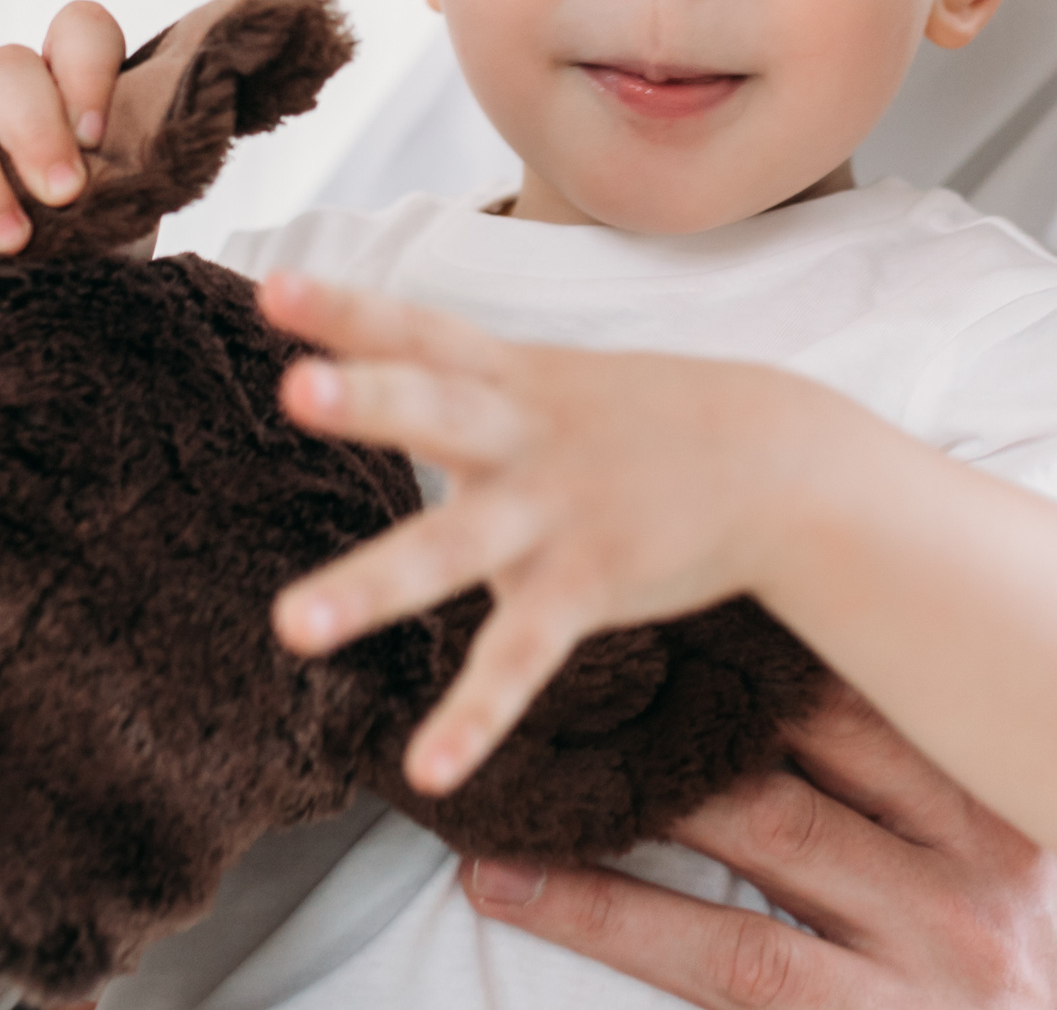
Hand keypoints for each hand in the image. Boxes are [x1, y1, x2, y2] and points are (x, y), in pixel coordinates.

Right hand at [0, 0, 124, 252]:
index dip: (87, 67)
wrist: (49, 306)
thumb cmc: (96, 244)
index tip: (98, 134)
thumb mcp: (129, 204)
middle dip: (34, 131)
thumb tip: (132, 167)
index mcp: (71, 87)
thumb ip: (131, 168)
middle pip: (6, 66)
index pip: (79, 29)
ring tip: (11, 240)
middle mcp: (6, 95)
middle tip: (63, 194)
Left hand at [261, 271, 847, 794]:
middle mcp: (524, 438)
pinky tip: (427, 771)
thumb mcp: (561, 379)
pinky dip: (475, 716)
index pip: (422, 332)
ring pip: (454, 549)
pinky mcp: (587, 586)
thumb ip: (470, 393)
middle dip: (369, 399)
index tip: (274, 284)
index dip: (347, 310)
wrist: (783, 462)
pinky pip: (521, 657)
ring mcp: (556, 513)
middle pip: (437, 411)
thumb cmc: (651, 420)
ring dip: (373, 584)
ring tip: (291, 625)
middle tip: (297, 389)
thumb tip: (383, 405)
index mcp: (514, 379)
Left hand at [462, 685, 1056, 1009]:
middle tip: (585, 636)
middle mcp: (977, 855)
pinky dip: (614, 915)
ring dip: (630, 791)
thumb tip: (825, 677)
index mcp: (1005, 795)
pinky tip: (519, 885)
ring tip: (516, 757)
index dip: (776, 626)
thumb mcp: (1037, 862)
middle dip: (695, 685)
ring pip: (763, 832)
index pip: (879, 681)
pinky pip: (729, 959)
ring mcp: (928, 944)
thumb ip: (949, 778)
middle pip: (817, 733)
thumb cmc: (1046, 983)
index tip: (673, 577)